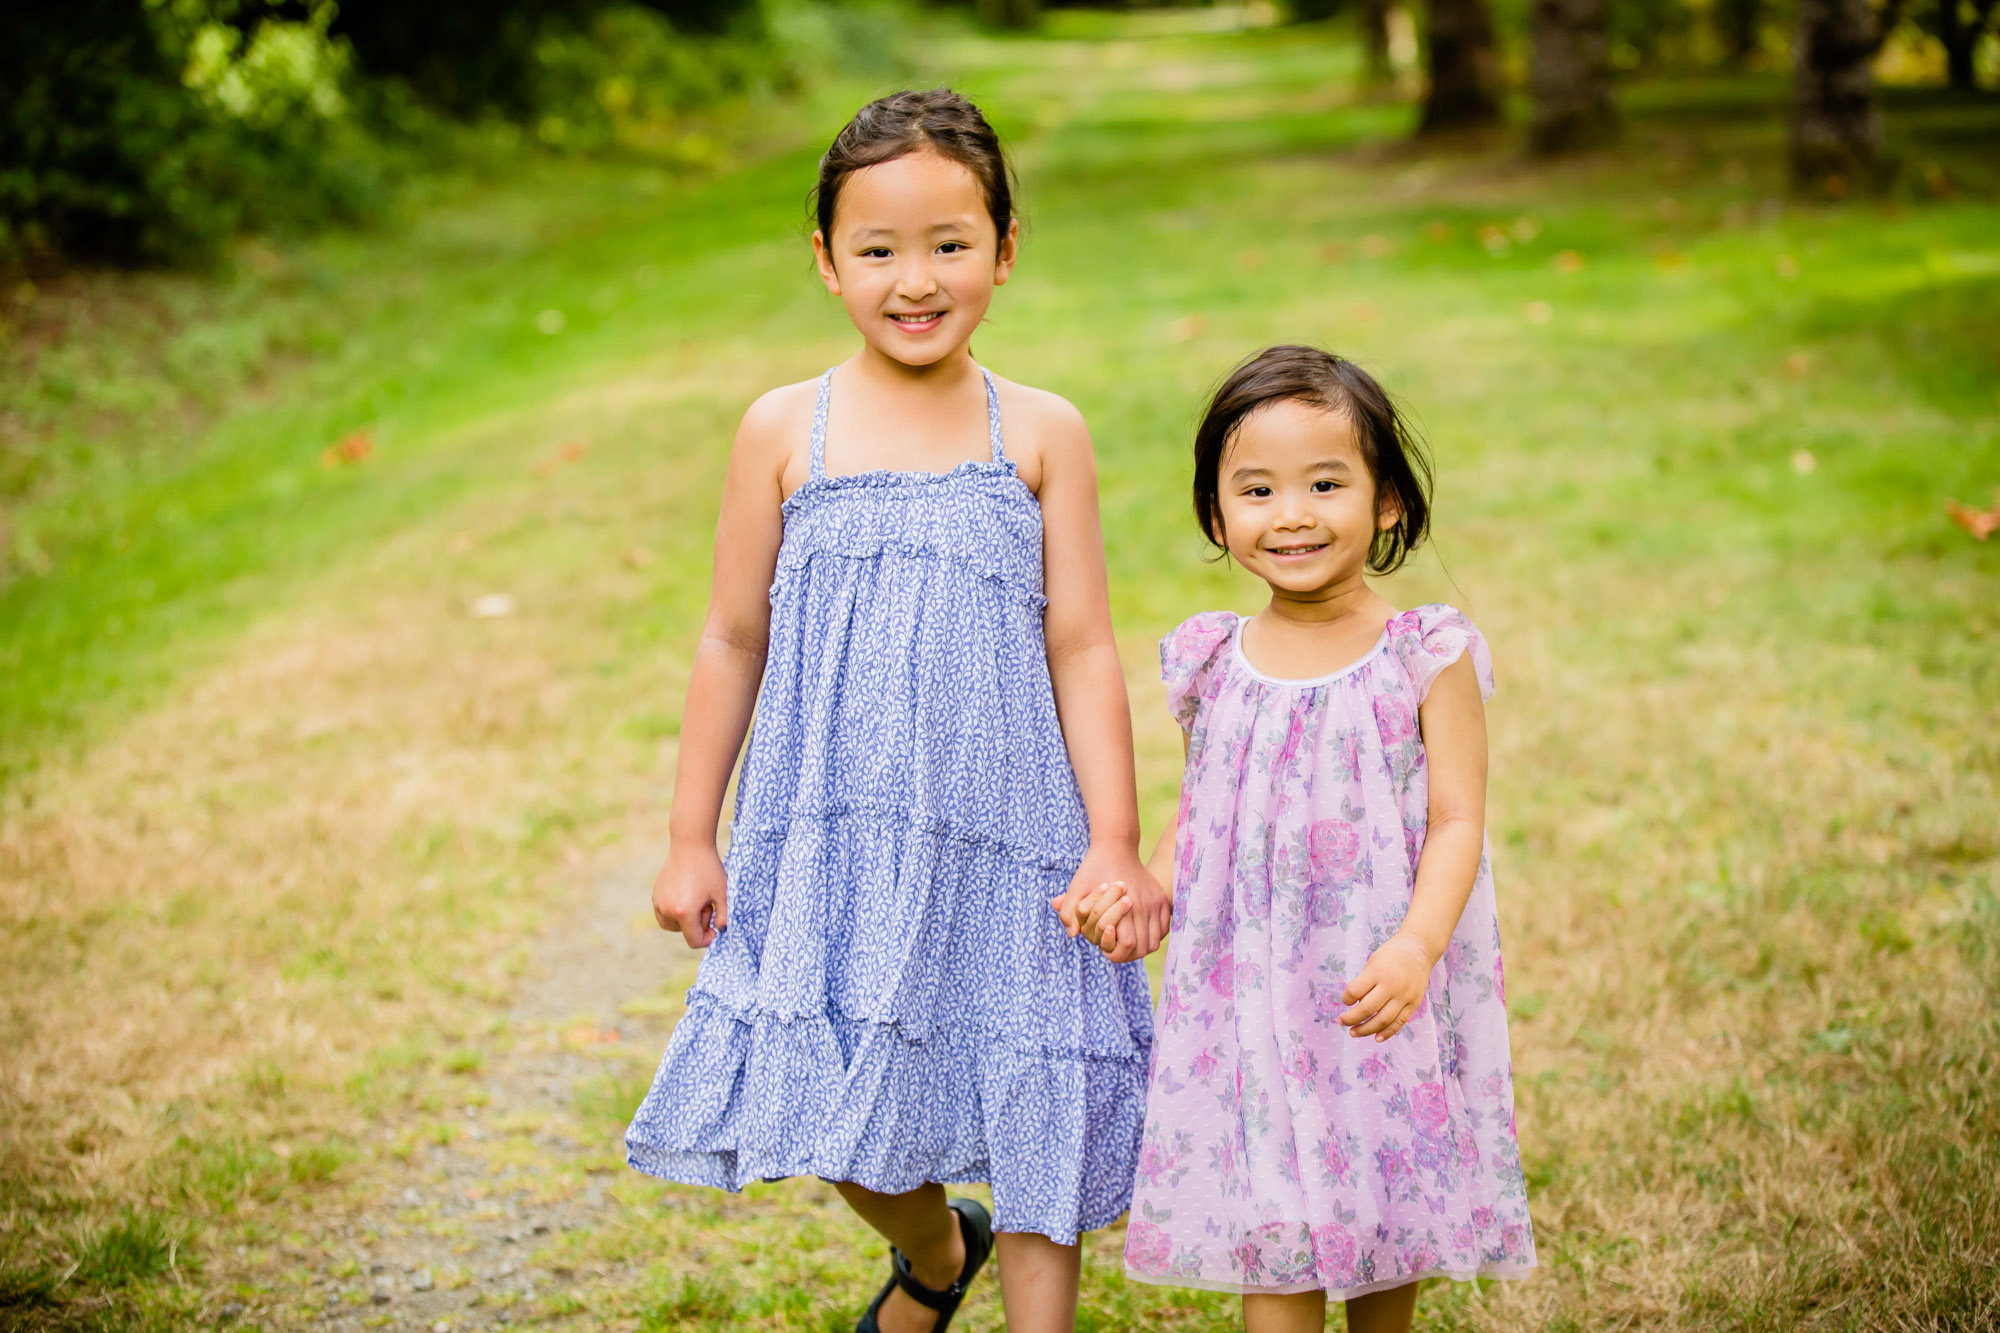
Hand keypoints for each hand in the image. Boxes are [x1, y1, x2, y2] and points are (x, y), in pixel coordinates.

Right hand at [651, 842, 728, 947]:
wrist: (690, 845)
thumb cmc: (709, 869)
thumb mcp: (722, 894)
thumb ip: (724, 917)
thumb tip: (718, 929)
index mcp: (684, 912)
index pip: (694, 941)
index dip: (707, 939)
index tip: (716, 928)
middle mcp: (667, 910)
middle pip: (684, 932)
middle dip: (698, 924)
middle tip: (707, 903)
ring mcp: (658, 903)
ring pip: (672, 925)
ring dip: (685, 920)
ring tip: (696, 900)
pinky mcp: (655, 895)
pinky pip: (664, 914)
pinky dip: (675, 912)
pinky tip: (687, 896)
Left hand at [1052, 845, 1169, 963]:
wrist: (1115, 846)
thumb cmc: (1093, 869)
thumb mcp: (1076, 888)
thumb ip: (1069, 912)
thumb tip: (1073, 935)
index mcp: (1126, 905)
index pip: (1129, 944)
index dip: (1116, 954)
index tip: (1105, 951)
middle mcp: (1145, 905)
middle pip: (1145, 947)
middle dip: (1129, 955)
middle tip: (1115, 950)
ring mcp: (1156, 902)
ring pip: (1155, 941)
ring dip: (1142, 947)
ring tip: (1126, 943)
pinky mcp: (1161, 898)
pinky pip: (1163, 928)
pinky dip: (1153, 936)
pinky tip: (1137, 933)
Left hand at [1339, 934, 1433, 1040]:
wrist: (1419, 949)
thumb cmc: (1391, 955)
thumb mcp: (1373, 962)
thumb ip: (1365, 982)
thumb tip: (1355, 1006)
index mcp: (1378, 971)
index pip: (1355, 991)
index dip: (1346, 999)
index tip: (1345, 1000)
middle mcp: (1391, 985)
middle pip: (1367, 1009)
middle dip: (1351, 1019)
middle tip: (1341, 1022)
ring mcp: (1404, 995)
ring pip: (1383, 1020)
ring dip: (1366, 1029)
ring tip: (1353, 1033)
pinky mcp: (1414, 1003)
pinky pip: (1399, 1022)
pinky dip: (1387, 1033)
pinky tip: (1376, 1038)